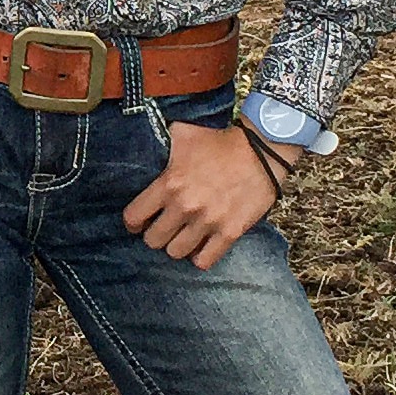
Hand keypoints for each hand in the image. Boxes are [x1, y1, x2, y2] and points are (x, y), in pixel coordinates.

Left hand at [122, 119, 290, 268]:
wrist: (261, 150)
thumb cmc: (219, 141)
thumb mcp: (183, 134)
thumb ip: (160, 142)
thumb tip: (144, 141)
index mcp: (169, 184)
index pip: (134, 217)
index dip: (134, 222)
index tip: (140, 221)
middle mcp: (185, 206)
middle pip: (152, 240)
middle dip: (155, 235)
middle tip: (164, 229)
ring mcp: (208, 222)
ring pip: (175, 253)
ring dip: (177, 246)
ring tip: (182, 237)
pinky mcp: (230, 232)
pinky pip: (204, 260)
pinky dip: (199, 257)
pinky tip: (201, 247)